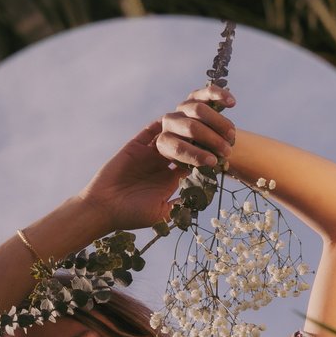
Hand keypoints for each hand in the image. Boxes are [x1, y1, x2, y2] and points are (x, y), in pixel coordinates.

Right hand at [78, 86, 237, 231]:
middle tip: (228, 142)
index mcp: (175, 171)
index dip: (217, 145)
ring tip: (216, 140)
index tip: (232, 147)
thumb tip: (205, 198)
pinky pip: (159, 125)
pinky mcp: (139, 142)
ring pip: (180, 125)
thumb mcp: (165, 214)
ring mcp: (153, 146)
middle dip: (214, 133)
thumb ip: (183, 205)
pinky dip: (175, 121)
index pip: (201, 151)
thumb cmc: (132, 215)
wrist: (104, 209)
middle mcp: (167, 155)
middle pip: (195, 133)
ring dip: (200, 128)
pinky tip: (191, 125)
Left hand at [156, 85, 236, 168]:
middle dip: (212, 140)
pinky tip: (232, 103)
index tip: (214, 162)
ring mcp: (181, 108)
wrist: (196, 140)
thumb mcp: (191, 165)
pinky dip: (220, 95)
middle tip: (227, 151)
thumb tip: (214, 164)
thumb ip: (199, 166)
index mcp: (164, 143)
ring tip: (232, 135)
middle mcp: (169, 122)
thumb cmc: (195, 156)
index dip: (196, 155)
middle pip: (191, 127)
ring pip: (199, 110)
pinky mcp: (194, 96)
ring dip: (219, 124)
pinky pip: (206, 92)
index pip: (178, 148)